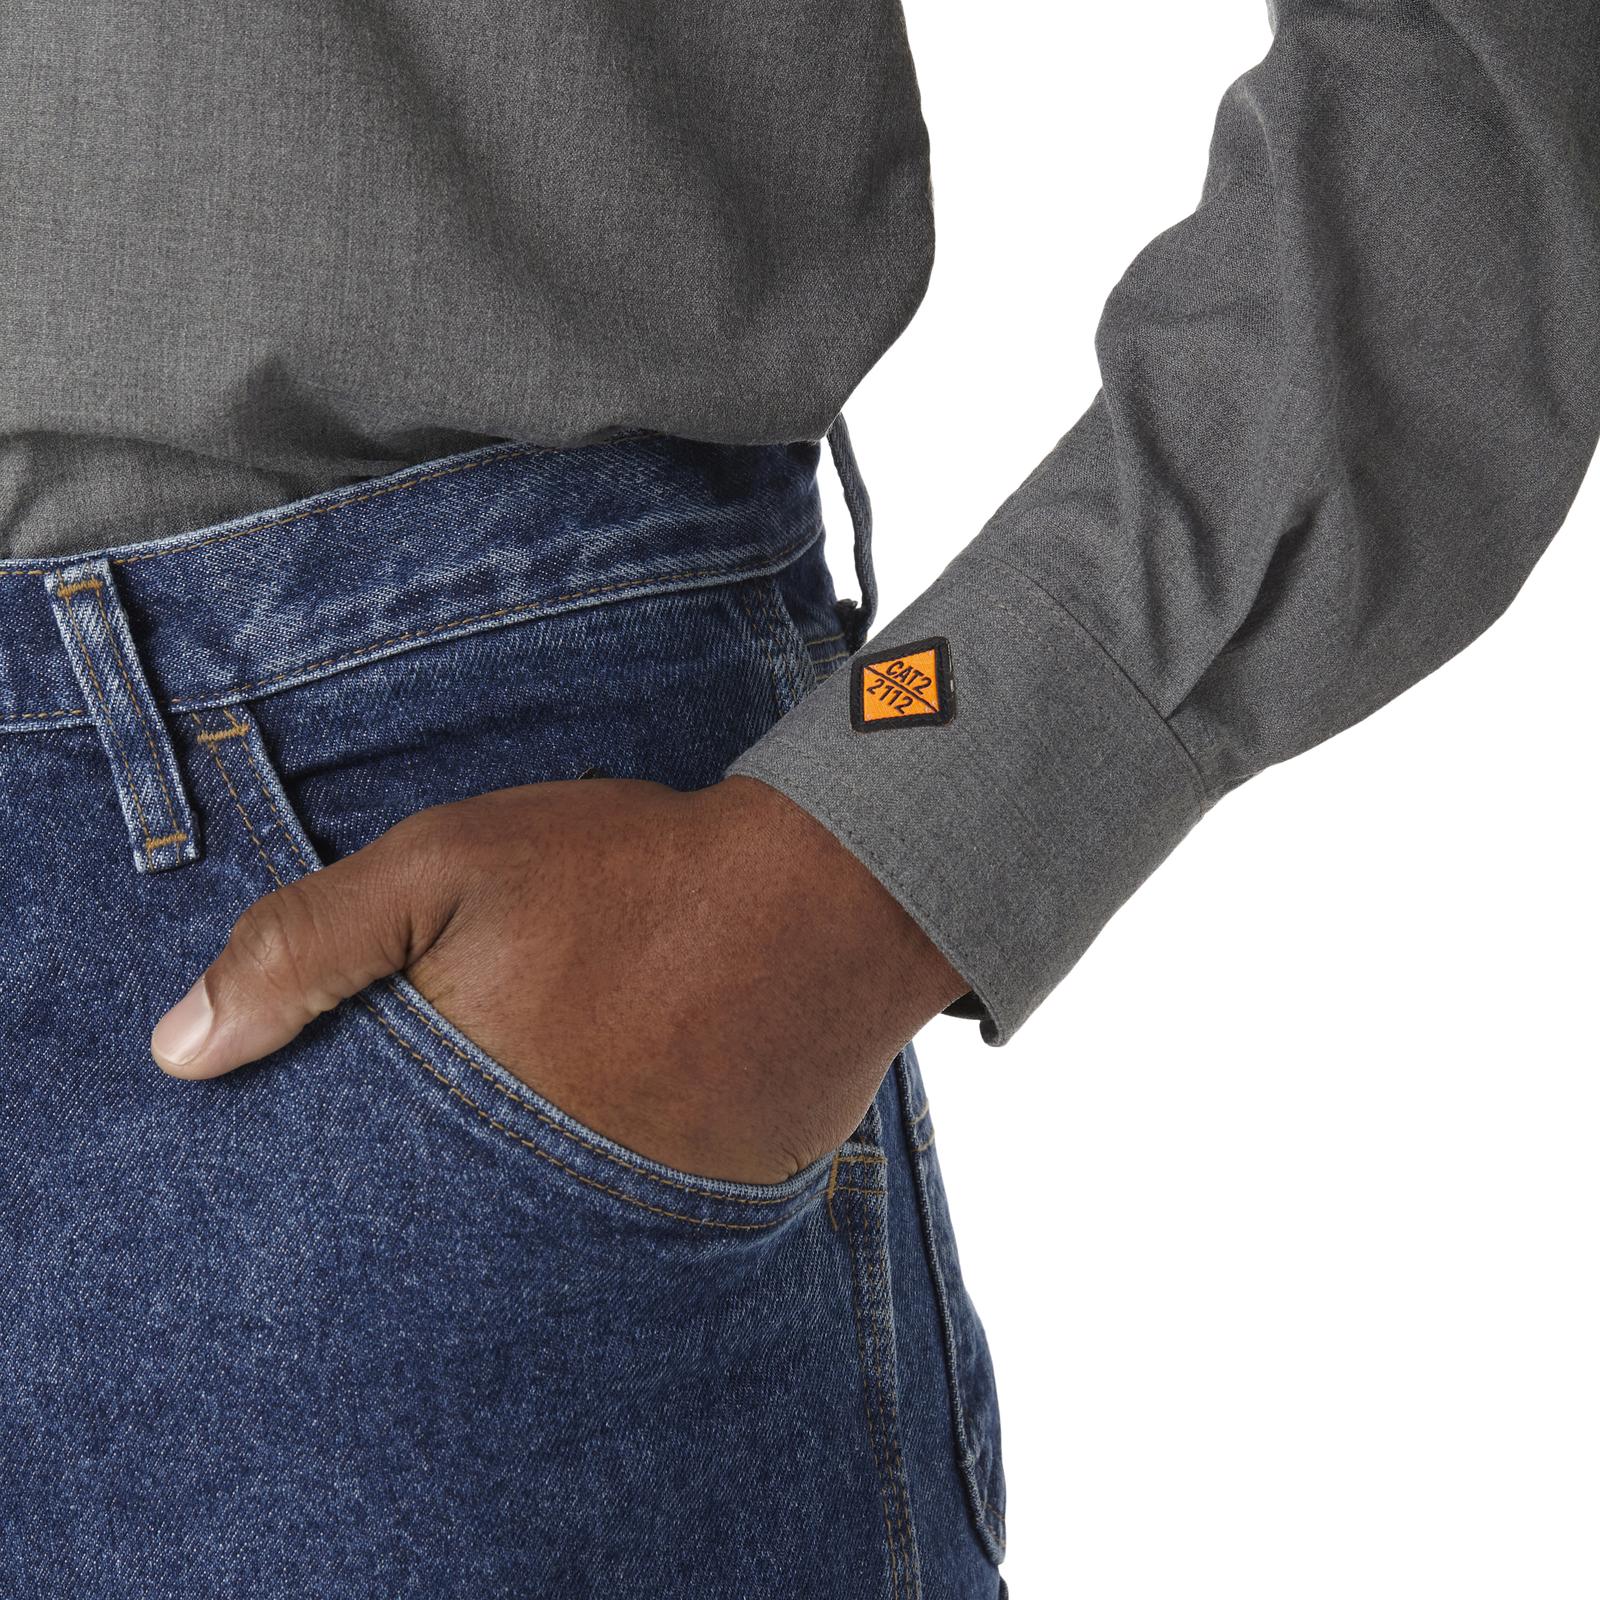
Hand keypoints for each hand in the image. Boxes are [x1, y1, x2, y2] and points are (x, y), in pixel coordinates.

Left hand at [150, 777, 964, 1182]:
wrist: (826, 895)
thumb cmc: (631, 872)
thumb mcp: (448, 868)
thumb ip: (308, 947)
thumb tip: (178, 1051)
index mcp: (458, 1114)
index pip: (347, 1193)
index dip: (320, 1177)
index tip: (318, 1154)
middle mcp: (537, 1188)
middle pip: (439, 1223)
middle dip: (423, 1188)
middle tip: (442, 1131)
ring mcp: (631, 1208)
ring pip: (532, 1228)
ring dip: (516, 1192)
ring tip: (529, 1128)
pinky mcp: (709, 1207)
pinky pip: (627, 1217)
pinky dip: (602, 1186)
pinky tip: (611, 1124)